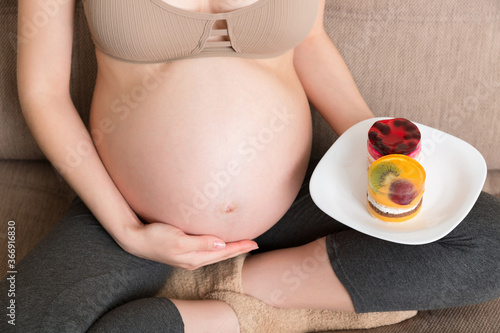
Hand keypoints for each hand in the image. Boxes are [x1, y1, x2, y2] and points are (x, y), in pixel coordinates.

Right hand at [122, 221, 257, 269]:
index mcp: (194, 258)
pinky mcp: (182, 251)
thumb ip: (200, 242)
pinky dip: (217, 247)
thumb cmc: (154, 236)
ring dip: (229, 249)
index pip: (223, 252)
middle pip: (221, 254)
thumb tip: (221, 243)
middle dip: (238, 249)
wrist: (134, 239)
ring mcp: (187, 256)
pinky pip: (206, 250)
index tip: (254, 242)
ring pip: (214, 254)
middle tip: (254, 243)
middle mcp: (193, 260)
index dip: (239, 247)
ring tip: (241, 244)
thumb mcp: (178, 239)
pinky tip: (218, 242)